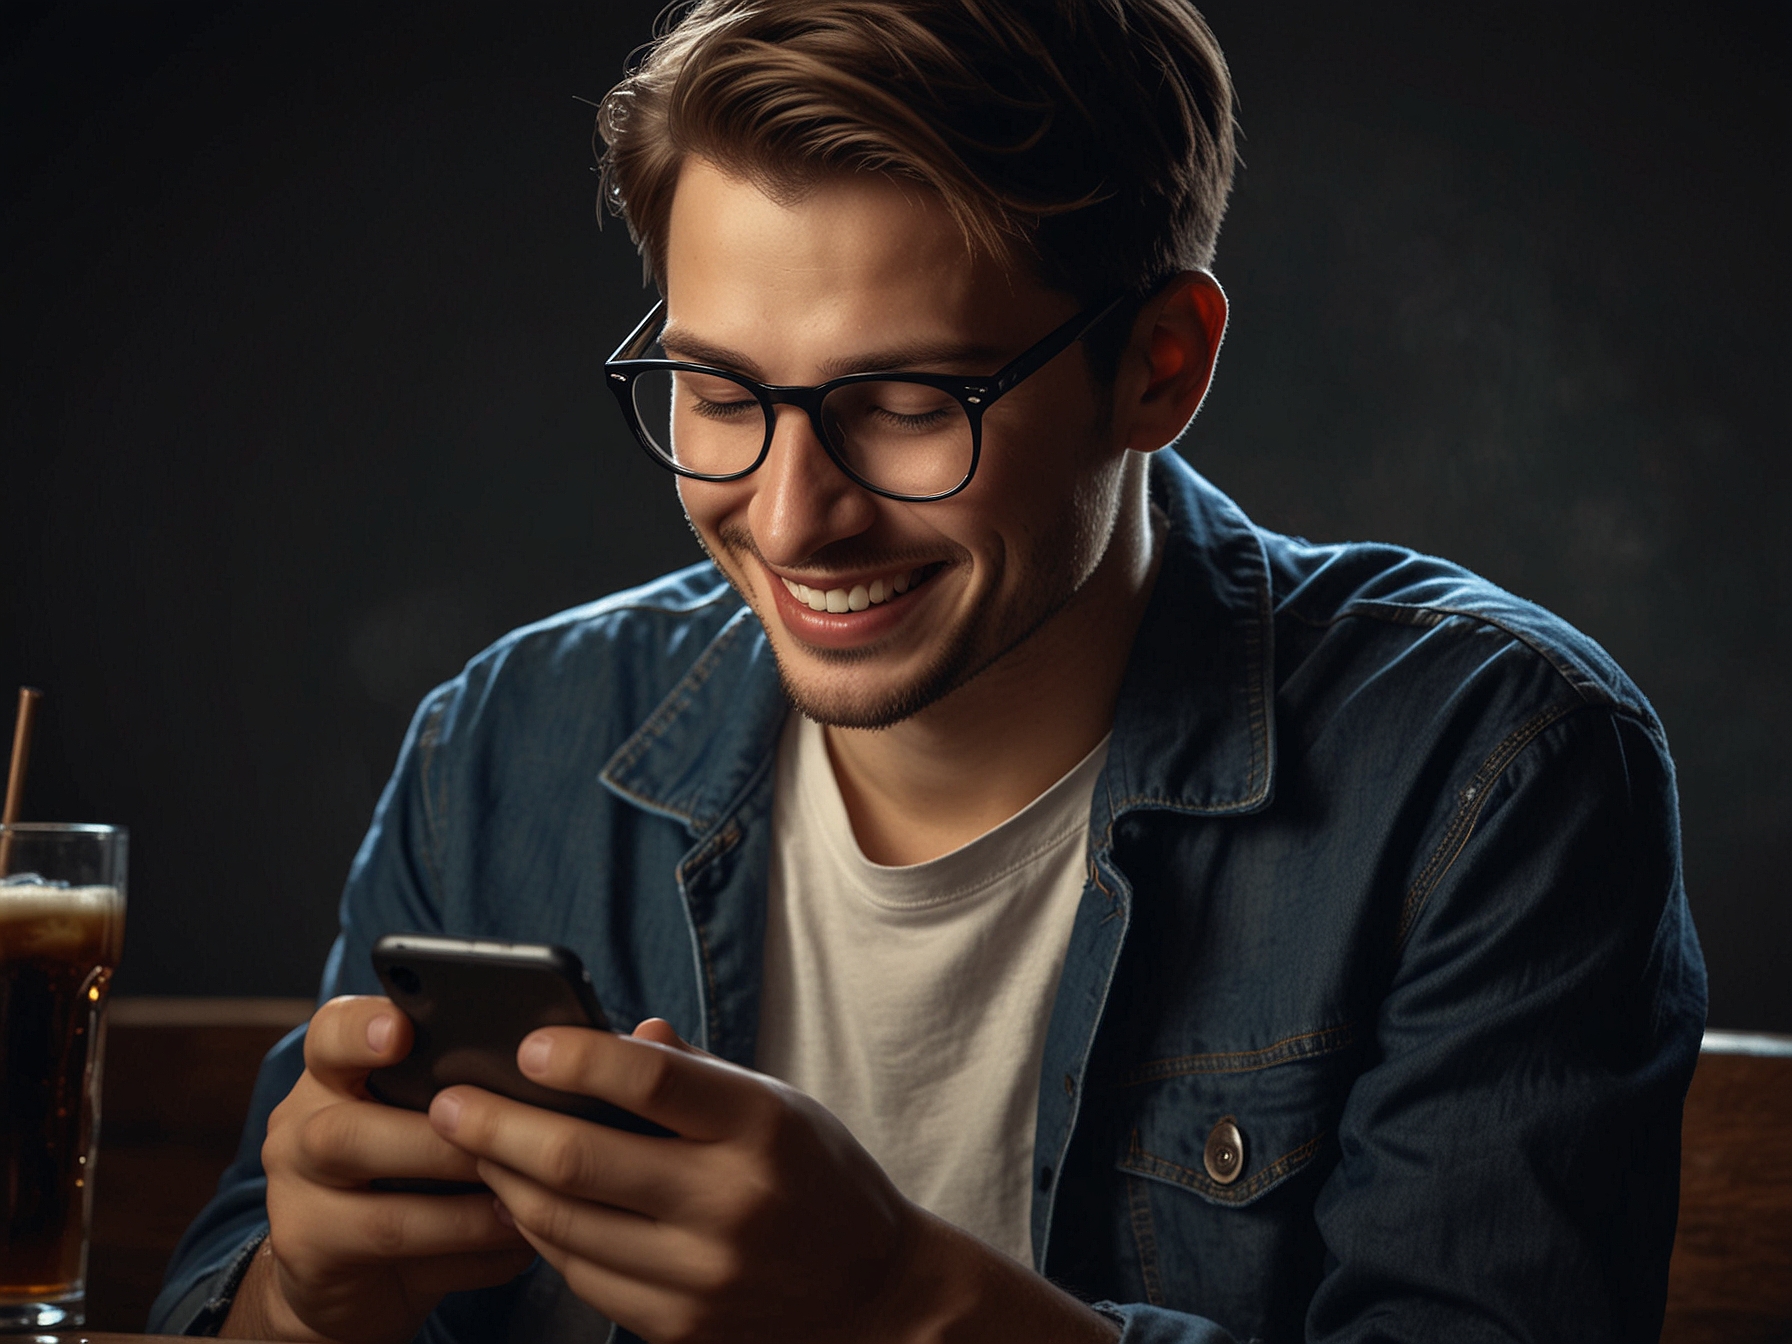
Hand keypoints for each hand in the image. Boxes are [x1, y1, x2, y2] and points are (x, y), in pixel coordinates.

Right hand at [224, 995, 535, 1343]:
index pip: (331, 1034)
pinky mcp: (314, 1260)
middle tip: (500, 1145)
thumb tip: (556, 1071)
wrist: (344, 1267)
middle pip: (349, 1133)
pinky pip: (400, 1263)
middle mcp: (301, 1130)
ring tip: (522, 1203)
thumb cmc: (406, 1166)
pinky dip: (467, 1254)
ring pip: (380, 1213)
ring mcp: (296, 1201)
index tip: (401, 1030)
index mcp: (332, 1075)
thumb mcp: (417, 1113)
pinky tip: (511, 1240)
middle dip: (435, 1143)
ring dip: (463, 1214)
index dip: (362, 1030)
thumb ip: (460, 1088)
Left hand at [429, 1020, 1120, 1343]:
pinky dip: (539, 1235)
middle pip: (580, 1160)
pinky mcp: (678, 1326)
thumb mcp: (778, 1103)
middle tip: (447, 1103)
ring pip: (564, 1225)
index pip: (648, 1081)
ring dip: (502, 1184)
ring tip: (469, 1149)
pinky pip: (581, 1275)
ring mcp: (701, 1274)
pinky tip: (517, 1203)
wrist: (873, 1292)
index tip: (522, 1045)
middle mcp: (729, 1202)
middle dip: (497, 1128)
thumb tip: (619, 1035)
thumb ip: (695, 1069)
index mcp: (758, 1128)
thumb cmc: (816, 1177)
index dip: (575, 1060)